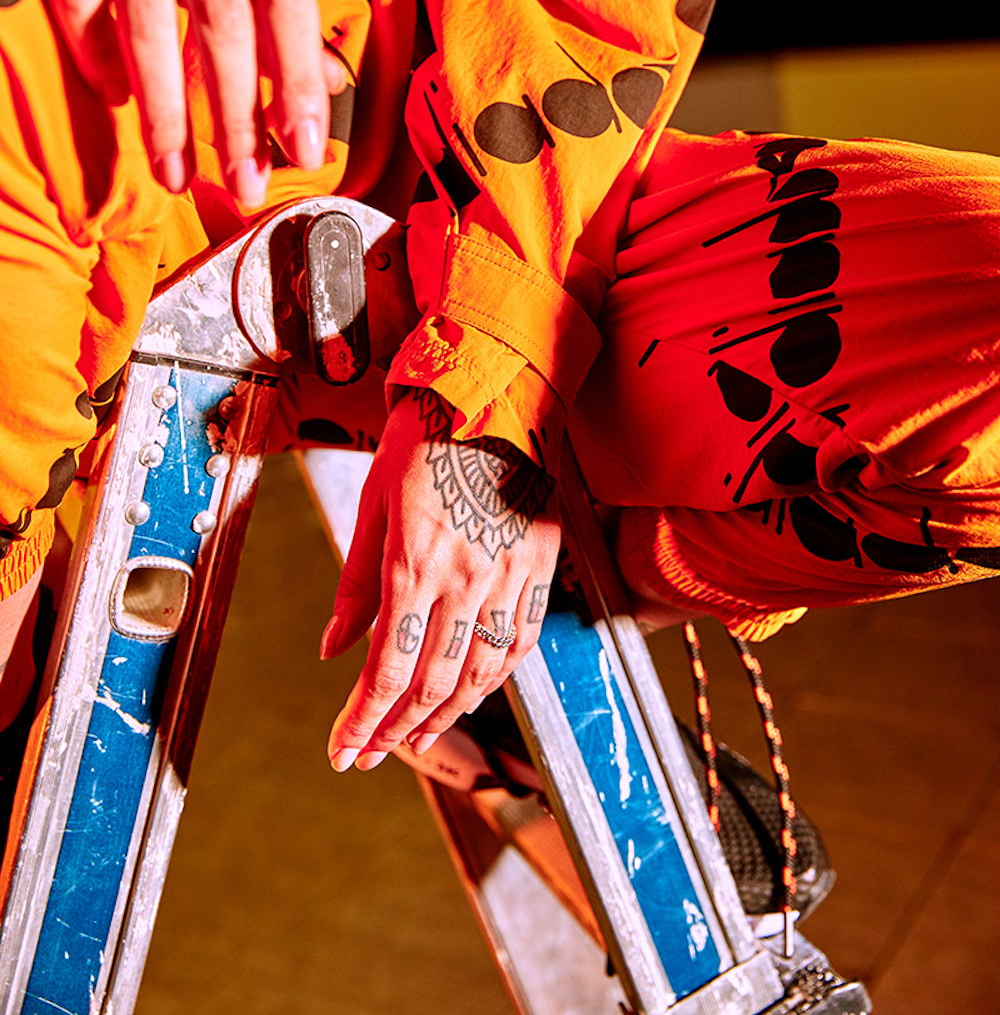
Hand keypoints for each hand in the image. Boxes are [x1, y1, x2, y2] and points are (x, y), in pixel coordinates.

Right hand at [0, 0, 344, 205]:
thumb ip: (268, 9)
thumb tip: (329, 83)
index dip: (298, 75)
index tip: (303, 147)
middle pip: (224, 10)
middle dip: (237, 111)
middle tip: (244, 181)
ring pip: (149, 8)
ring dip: (165, 105)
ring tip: (173, 169)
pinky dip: (95, 48)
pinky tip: (111, 93)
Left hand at [322, 388, 559, 769]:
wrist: (494, 394)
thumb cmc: (425, 440)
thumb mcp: (374, 504)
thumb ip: (357, 585)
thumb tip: (332, 648)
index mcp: (414, 564)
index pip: (387, 670)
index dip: (363, 721)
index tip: (344, 751)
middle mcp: (465, 580)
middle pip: (431, 683)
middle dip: (395, 729)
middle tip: (371, 754)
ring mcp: (508, 576)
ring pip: (480, 672)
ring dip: (447, 715)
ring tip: (418, 736)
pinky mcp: (539, 566)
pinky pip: (520, 641)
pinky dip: (496, 678)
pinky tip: (475, 693)